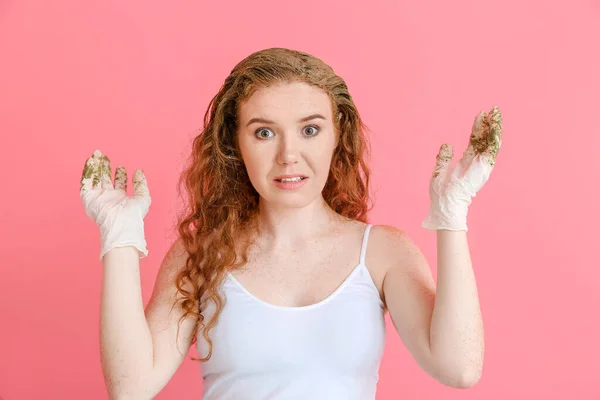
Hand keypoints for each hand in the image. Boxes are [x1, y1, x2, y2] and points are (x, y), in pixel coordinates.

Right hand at [80, 150, 150, 259]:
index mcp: (120, 199)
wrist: (121, 223)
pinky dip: (87, 171)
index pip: (118, 184)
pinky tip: (91, 161)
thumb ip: (141, 184)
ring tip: (98, 155)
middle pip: (104, 179)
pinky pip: (85, 182)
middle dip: (105, 168)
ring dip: (96, 167)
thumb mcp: (143, 197)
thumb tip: (139, 171)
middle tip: (106, 156)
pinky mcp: (88, 197)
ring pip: (95, 178)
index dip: (120, 175)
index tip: (122, 167)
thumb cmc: (134, 214)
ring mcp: (98, 197)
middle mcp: (108, 198)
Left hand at [422, 106, 502, 230]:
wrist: (445, 203)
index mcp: (467, 162)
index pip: (475, 141)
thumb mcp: (440, 170)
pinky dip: (494, 138)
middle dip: (489, 124)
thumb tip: (447, 144)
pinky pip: (492, 151)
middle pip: (485, 139)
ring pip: (491, 143)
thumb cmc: (441, 192)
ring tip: (496, 114)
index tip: (481, 115)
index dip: (478, 128)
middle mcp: (476, 163)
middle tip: (493, 110)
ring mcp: (481, 165)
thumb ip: (444, 157)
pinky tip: (496, 126)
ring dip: (495, 128)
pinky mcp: (484, 168)